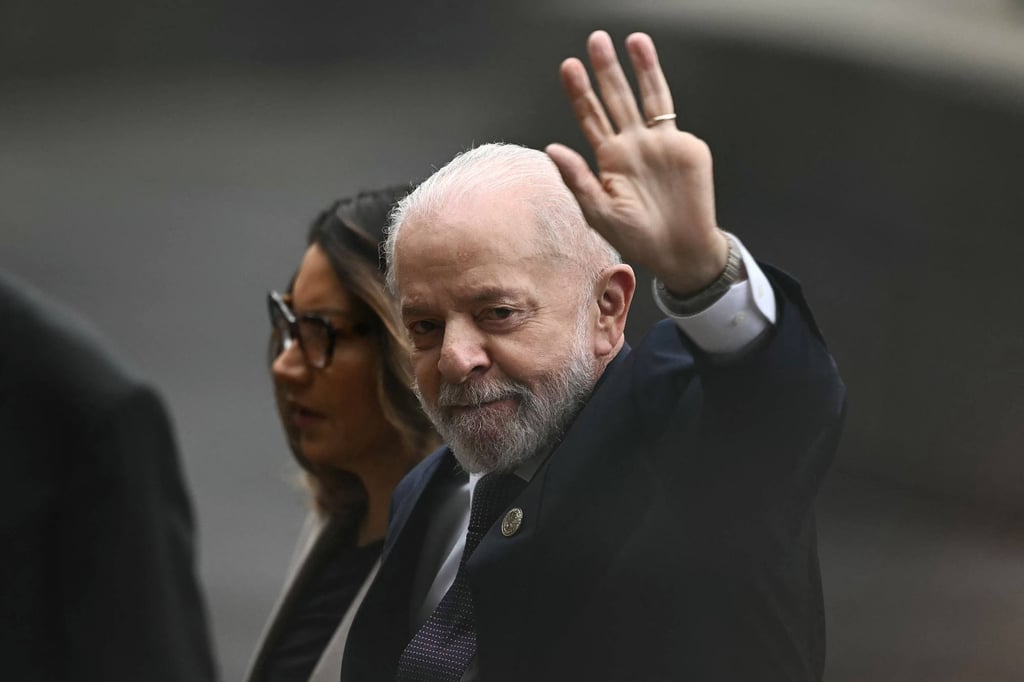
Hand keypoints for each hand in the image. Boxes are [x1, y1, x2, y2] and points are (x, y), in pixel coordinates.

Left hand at [546, 31, 728, 295]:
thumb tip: (552, 148)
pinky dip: (658, 87)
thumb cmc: (637, 237)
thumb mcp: (599, 213)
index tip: (569, 67)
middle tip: (596, 41)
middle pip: (616, 99)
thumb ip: (577, 179)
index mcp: (609, 160)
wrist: (679, 250)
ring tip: (632, 40)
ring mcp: (658, 143)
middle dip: (606, 70)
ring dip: (639, 69)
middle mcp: (631, 145)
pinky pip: (669, 114)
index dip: (579, 92)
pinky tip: (648, 69)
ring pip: (646, 97)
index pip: (590, 118)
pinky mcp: (683, 146)